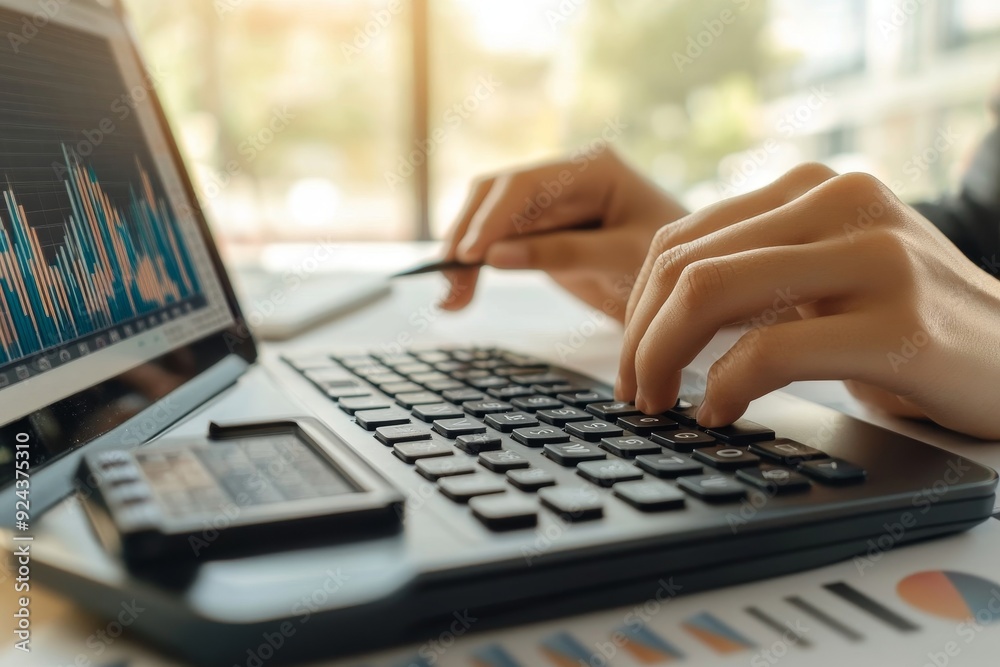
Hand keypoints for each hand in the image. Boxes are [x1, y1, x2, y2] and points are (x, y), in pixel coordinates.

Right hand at [439, 149, 687, 320]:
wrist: (691, 287)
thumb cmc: (677, 264)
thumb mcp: (624, 259)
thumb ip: (563, 254)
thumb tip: (495, 256)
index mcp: (592, 168)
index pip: (525, 183)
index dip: (491, 217)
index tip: (470, 255)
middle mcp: (564, 178)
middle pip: (494, 195)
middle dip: (467, 236)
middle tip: (451, 284)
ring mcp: (549, 206)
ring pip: (487, 220)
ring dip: (463, 257)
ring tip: (452, 300)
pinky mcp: (541, 235)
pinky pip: (496, 244)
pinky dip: (475, 269)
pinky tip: (460, 296)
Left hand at [615, 163, 999, 439]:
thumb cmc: (908, 323)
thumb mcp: (824, 276)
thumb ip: (753, 270)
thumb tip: (649, 317)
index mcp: (812, 190)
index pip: (681, 240)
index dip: (637, 306)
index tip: (631, 359)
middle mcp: (840, 203)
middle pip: (685, 265)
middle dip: (639, 338)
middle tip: (635, 392)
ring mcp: (875, 257)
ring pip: (710, 292)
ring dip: (662, 358)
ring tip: (661, 403)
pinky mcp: (900, 324)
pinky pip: (769, 352)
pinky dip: (722, 387)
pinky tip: (717, 412)